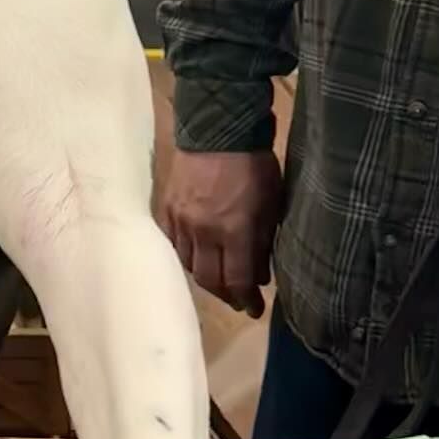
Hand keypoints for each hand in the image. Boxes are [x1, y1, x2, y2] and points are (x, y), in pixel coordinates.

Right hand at [160, 150, 282, 317]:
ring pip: (189, 264)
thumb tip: (258, 271)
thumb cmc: (254, 165)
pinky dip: (187, 255)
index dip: (247, 300)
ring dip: (206, 277)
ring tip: (219, 278)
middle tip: (238, 299)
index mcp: (234, 231)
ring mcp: (181, 220)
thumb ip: (262, 241)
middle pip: (210, 280)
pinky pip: (174, 243)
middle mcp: (203, 231)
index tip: (256, 309)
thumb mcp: (270, 204)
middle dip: (226, 294)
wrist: (217, 129)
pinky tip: (197, 255)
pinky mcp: (168, 208)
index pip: (238, 280)